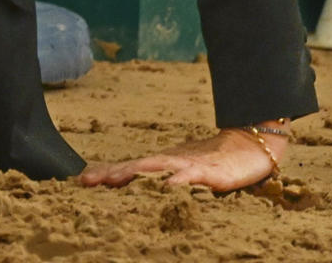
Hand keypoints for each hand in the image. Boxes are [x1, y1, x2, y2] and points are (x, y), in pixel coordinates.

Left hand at [77, 125, 285, 191]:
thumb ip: (161, 178)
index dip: (107, 173)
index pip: (130, 168)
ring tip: (113, 180)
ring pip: (156, 168)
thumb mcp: (183, 170)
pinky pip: (191, 175)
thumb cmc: (214, 160)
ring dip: (134, 174)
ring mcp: (189, 164)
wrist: (249, 144)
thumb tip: (135, 185)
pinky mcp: (210, 171)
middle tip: (88, 180)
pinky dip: (178, 180)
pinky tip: (166, 187)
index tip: (82, 179)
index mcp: (163, 162)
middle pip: (136, 166)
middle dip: (111, 173)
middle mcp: (171, 161)